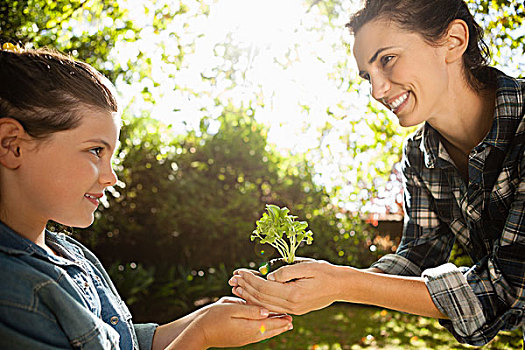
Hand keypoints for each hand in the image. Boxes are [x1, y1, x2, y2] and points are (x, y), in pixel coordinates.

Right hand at [166, 299, 292, 348]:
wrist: (199, 332)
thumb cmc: (213, 317)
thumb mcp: (231, 308)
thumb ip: (250, 309)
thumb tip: (266, 311)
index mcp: (249, 327)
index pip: (269, 323)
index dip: (280, 319)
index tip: (290, 316)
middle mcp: (249, 335)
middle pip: (269, 331)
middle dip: (280, 326)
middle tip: (291, 322)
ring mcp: (244, 339)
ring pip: (263, 335)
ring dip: (273, 330)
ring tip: (283, 326)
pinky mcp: (239, 340)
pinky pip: (256, 336)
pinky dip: (265, 332)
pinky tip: (265, 329)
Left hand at [229, 259, 340, 314]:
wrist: (340, 286)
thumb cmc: (325, 272)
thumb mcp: (307, 266)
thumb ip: (286, 271)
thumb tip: (269, 275)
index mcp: (294, 294)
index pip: (264, 287)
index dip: (250, 279)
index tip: (239, 271)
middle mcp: (292, 305)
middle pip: (262, 298)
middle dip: (246, 287)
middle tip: (233, 278)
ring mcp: (293, 310)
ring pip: (265, 305)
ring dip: (250, 295)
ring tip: (237, 287)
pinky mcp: (295, 310)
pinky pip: (272, 307)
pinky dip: (259, 301)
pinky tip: (252, 295)